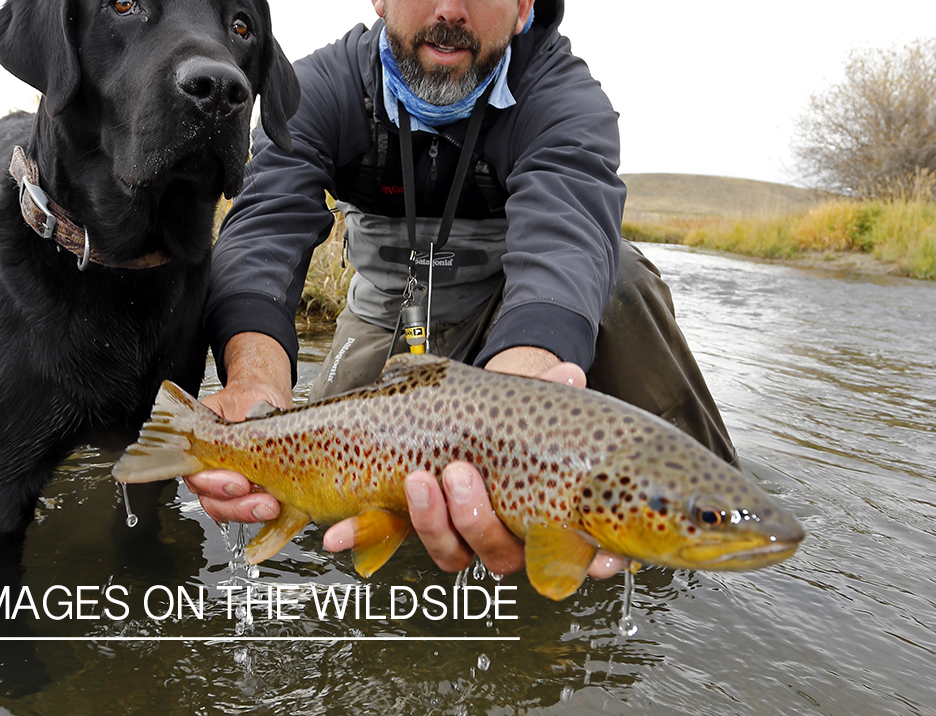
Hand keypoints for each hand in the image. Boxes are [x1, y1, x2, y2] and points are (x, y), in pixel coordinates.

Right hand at [185, 332, 289, 525]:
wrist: (266, 402)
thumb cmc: (251, 399)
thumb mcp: (247, 399)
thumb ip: (246, 414)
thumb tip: (254, 421)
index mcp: (201, 445)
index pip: (196, 473)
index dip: (213, 483)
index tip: (238, 482)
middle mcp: (210, 468)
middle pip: (211, 499)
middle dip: (236, 505)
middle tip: (260, 502)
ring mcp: (228, 483)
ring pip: (228, 509)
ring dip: (249, 513)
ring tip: (271, 507)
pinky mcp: (249, 492)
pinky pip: (248, 511)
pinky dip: (260, 514)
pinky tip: (277, 509)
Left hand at [323, 356, 627, 579]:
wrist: (455, 415)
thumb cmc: (501, 419)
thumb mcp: (521, 402)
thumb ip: (545, 392)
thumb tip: (569, 374)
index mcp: (536, 516)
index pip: (569, 552)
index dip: (588, 562)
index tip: (598, 558)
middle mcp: (499, 537)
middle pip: (496, 553)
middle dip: (475, 518)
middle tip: (458, 475)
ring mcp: (455, 534)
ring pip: (449, 552)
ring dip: (429, 522)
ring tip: (416, 482)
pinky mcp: (410, 522)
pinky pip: (387, 538)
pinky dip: (361, 535)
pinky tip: (337, 534)